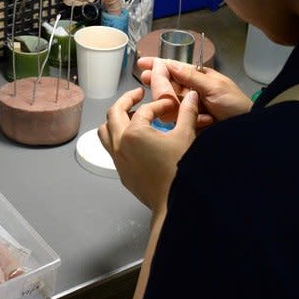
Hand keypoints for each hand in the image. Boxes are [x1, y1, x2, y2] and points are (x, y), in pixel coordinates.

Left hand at [98, 87, 199, 211]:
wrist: (172, 203)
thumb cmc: (179, 171)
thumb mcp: (186, 137)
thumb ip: (187, 113)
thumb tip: (192, 96)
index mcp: (134, 133)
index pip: (145, 110)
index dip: (159, 104)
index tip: (172, 106)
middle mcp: (119, 144)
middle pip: (114, 113)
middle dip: (127, 101)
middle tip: (138, 94)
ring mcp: (117, 158)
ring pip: (105, 131)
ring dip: (116, 119)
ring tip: (131, 116)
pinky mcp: (120, 171)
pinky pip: (111, 148)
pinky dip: (117, 137)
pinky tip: (133, 139)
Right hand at [137, 57, 251, 123]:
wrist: (246, 130)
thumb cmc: (235, 104)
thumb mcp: (215, 87)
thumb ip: (191, 77)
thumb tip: (170, 64)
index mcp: (198, 78)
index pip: (174, 68)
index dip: (158, 65)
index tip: (142, 63)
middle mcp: (190, 92)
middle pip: (167, 86)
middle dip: (160, 86)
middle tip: (152, 86)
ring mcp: (188, 107)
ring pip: (169, 103)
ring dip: (180, 106)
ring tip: (204, 114)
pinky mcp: (188, 122)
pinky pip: (177, 119)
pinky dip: (188, 119)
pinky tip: (206, 122)